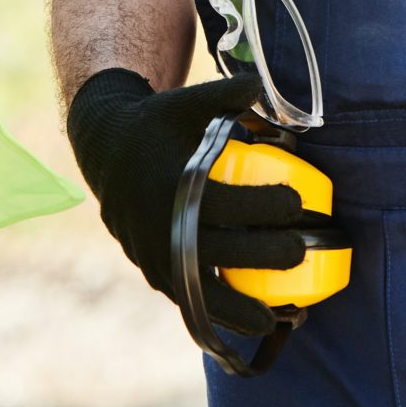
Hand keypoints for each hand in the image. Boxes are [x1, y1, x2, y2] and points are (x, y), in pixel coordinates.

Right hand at [66, 69, 303, 337]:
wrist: (104, 150)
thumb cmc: (156, 124)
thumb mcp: (184, 103)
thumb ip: (223, 95)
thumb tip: (261, 84)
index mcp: (173, 187)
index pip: (226, 205)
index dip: (265, 207)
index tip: (298, 203)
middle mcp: (162, 228)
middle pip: (221, 254)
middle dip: (266, 257)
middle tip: (300, 251)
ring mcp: (156, 256)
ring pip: (201, 294)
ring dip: (241, 309)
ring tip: (279, 318)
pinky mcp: (154, 273)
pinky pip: (188, 301)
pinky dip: (218, 316)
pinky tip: (250, 321)